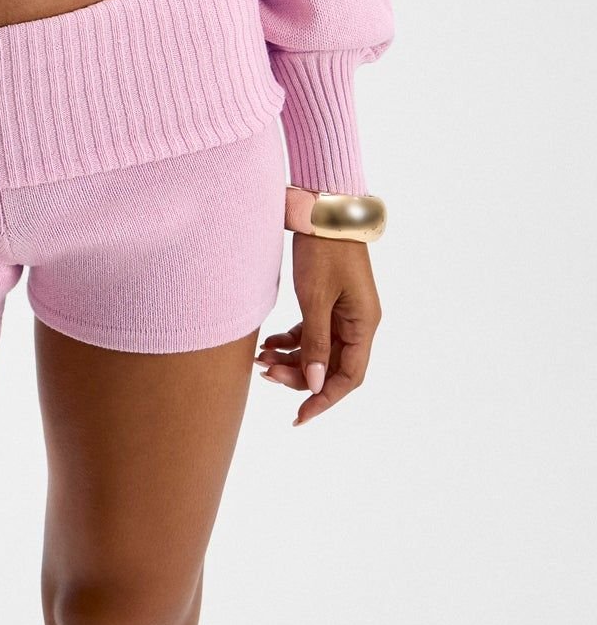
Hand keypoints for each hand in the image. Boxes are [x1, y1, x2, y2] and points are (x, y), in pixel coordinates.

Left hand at [254, 234, 380, 424]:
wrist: (322, 208)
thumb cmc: (323, 250)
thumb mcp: (316, 298)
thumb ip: (316, 343)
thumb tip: (317, 385)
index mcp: (364, 325)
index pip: (349, 378)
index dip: (324, 399)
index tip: (299, 416)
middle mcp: (358, 322)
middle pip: (331, 366)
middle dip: (299, 376)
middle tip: (265, 374)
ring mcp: (343, 311)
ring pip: (318, 350)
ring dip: (291, 359)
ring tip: (260, 359)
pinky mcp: (328, 300)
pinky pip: (311, 332)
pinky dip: (291, 340)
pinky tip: (267, 343)